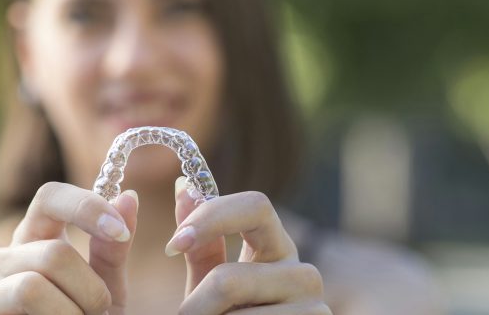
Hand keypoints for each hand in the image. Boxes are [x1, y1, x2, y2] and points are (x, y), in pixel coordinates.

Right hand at [0, 182, 138, 314]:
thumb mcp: (107, 282)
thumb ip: (114, 245)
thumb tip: (129, 197)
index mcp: (37, 235)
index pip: (51, 196)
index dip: (86, 206)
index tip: (119, 230)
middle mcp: (7, 253)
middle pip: (54, 253)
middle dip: (91, 289)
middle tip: (99, 310)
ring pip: (33, 285)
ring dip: (73, 312)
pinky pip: (25, 305)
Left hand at [168, 177, 330, 314]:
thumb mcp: (205, 283)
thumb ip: (198, 241)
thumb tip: (184, 185)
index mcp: (274, 249)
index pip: (255, 205)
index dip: (211, 216)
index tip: (173, 244)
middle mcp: (301, 272)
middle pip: (231, 278)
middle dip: (196, 307)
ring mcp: (315, 307)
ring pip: (236, 312)